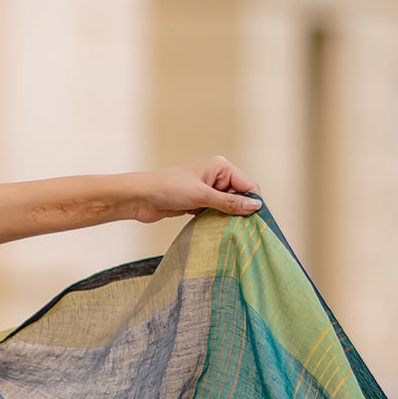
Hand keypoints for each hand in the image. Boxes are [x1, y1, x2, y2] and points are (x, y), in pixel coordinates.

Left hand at [127, 156, 262, 222]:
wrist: (140, 198)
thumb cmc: (168, 189)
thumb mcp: (202, 196)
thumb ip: (229, 202)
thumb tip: (255, 206)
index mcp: (221, 167)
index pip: (248, 185)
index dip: (253, 202)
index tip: (257, 221)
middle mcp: (216, 177)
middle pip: (240, 196)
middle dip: (241, 211)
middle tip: (244, 230)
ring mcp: (207, 190)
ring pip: (228, 207)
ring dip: (228, 218)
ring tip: (230, 231)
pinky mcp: (198, 203)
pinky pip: (215, 213)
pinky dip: (217, 220)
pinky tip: (217, 230)